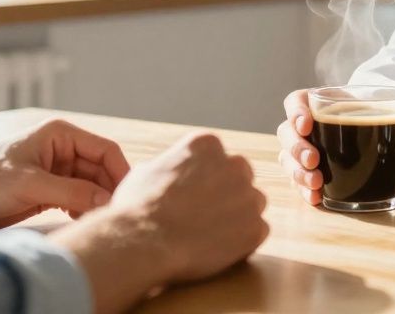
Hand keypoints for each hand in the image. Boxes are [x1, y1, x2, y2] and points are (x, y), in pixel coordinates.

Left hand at [0, 118, 129, 230]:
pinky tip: (83, 221)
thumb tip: (107, 200)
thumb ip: (72, 191)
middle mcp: (61, 149)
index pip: (105, 149)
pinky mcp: (47, 190)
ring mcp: (54, 171)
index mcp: (60, 134)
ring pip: (90, 185)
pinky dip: (83, 209)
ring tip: (101, 220)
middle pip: (101, 169)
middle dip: (108, 189)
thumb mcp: (30, 185)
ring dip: (96, 201)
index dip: (120, 172)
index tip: (127, 196)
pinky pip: (77, 198)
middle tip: (115, 214)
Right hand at [52, 132, 268, 313]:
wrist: (144, 243)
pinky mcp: (255, 227)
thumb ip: (169, 166)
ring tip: (209, 234)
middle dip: (228, 193)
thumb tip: (167, 171)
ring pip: (252, 203)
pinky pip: (257, 231)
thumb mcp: (145, 172)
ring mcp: (249, 196)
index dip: (206, 178)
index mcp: (207, 145)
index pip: (218, 158)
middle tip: (205, 214)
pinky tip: (217, 249)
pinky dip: (242, 242)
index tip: (194, 194)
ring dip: (238, 216)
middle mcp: (235, 164)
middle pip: (241, 176)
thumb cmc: (137, 208)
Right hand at [277, 87, 394, 205]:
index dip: (296, 112)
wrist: (372, 135)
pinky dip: (304, 191)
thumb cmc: (373, 119)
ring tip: (316, 184)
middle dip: (297, 148)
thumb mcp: (389, 116)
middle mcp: (305, 127)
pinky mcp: (307, 172)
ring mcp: (303, 151)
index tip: (307, 124)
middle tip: (314, 160)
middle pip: (286, 133)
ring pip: (287, 159)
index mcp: (320, 103)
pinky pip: (297, 181)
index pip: (295, 101)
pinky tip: (317, 199)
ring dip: (298, 172)